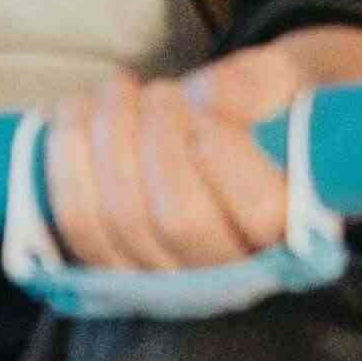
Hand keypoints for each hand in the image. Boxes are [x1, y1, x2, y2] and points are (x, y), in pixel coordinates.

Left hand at [21, 50, 315, 272]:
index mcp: (296, 230)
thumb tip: (214, 94)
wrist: (233, 139)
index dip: (223, 151)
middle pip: (178, 218)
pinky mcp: (115, 267)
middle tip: (159, 91)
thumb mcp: (287, 83)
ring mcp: (170, 276)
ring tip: (118, 90)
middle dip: (155, 138)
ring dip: (105, 140)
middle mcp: (234, 269)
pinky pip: (76, 224)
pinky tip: (75, 111)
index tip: (203, 102)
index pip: (261, 211)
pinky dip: (65, 161)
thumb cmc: (269, 110)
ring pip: (119, 220)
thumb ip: (263, 84)